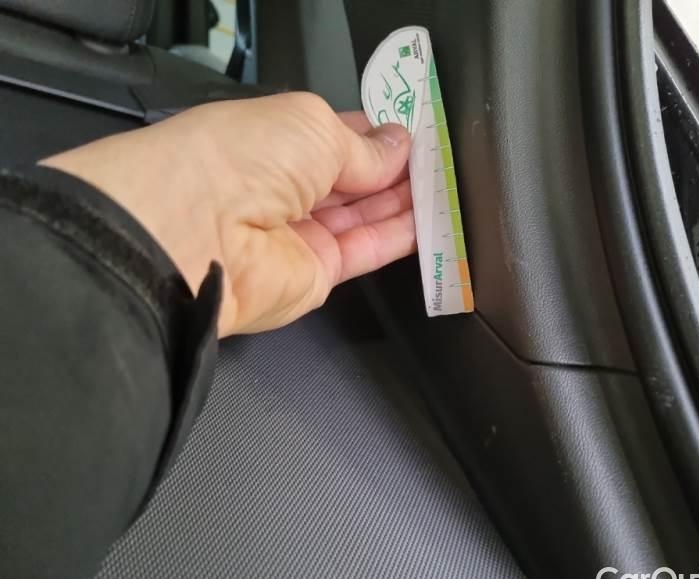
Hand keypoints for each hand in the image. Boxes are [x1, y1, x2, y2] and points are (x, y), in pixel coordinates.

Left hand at [42, 92, 414, 336]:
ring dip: (404, 202)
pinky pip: (365, 253)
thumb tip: (397, 145)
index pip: (338, 136)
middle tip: (440, 165)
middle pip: (353, 179)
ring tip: (445, 190)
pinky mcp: (314, 275)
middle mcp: (284, 187)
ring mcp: (299, 233)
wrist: (195, 234)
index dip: (378, 135)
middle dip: (396, 170)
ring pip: (363, 217)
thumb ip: (363, 145)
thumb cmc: (240, 159)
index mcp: (275, 140)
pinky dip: (399, 237)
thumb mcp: (313, 127)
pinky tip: (429, 221)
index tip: (418, 135)